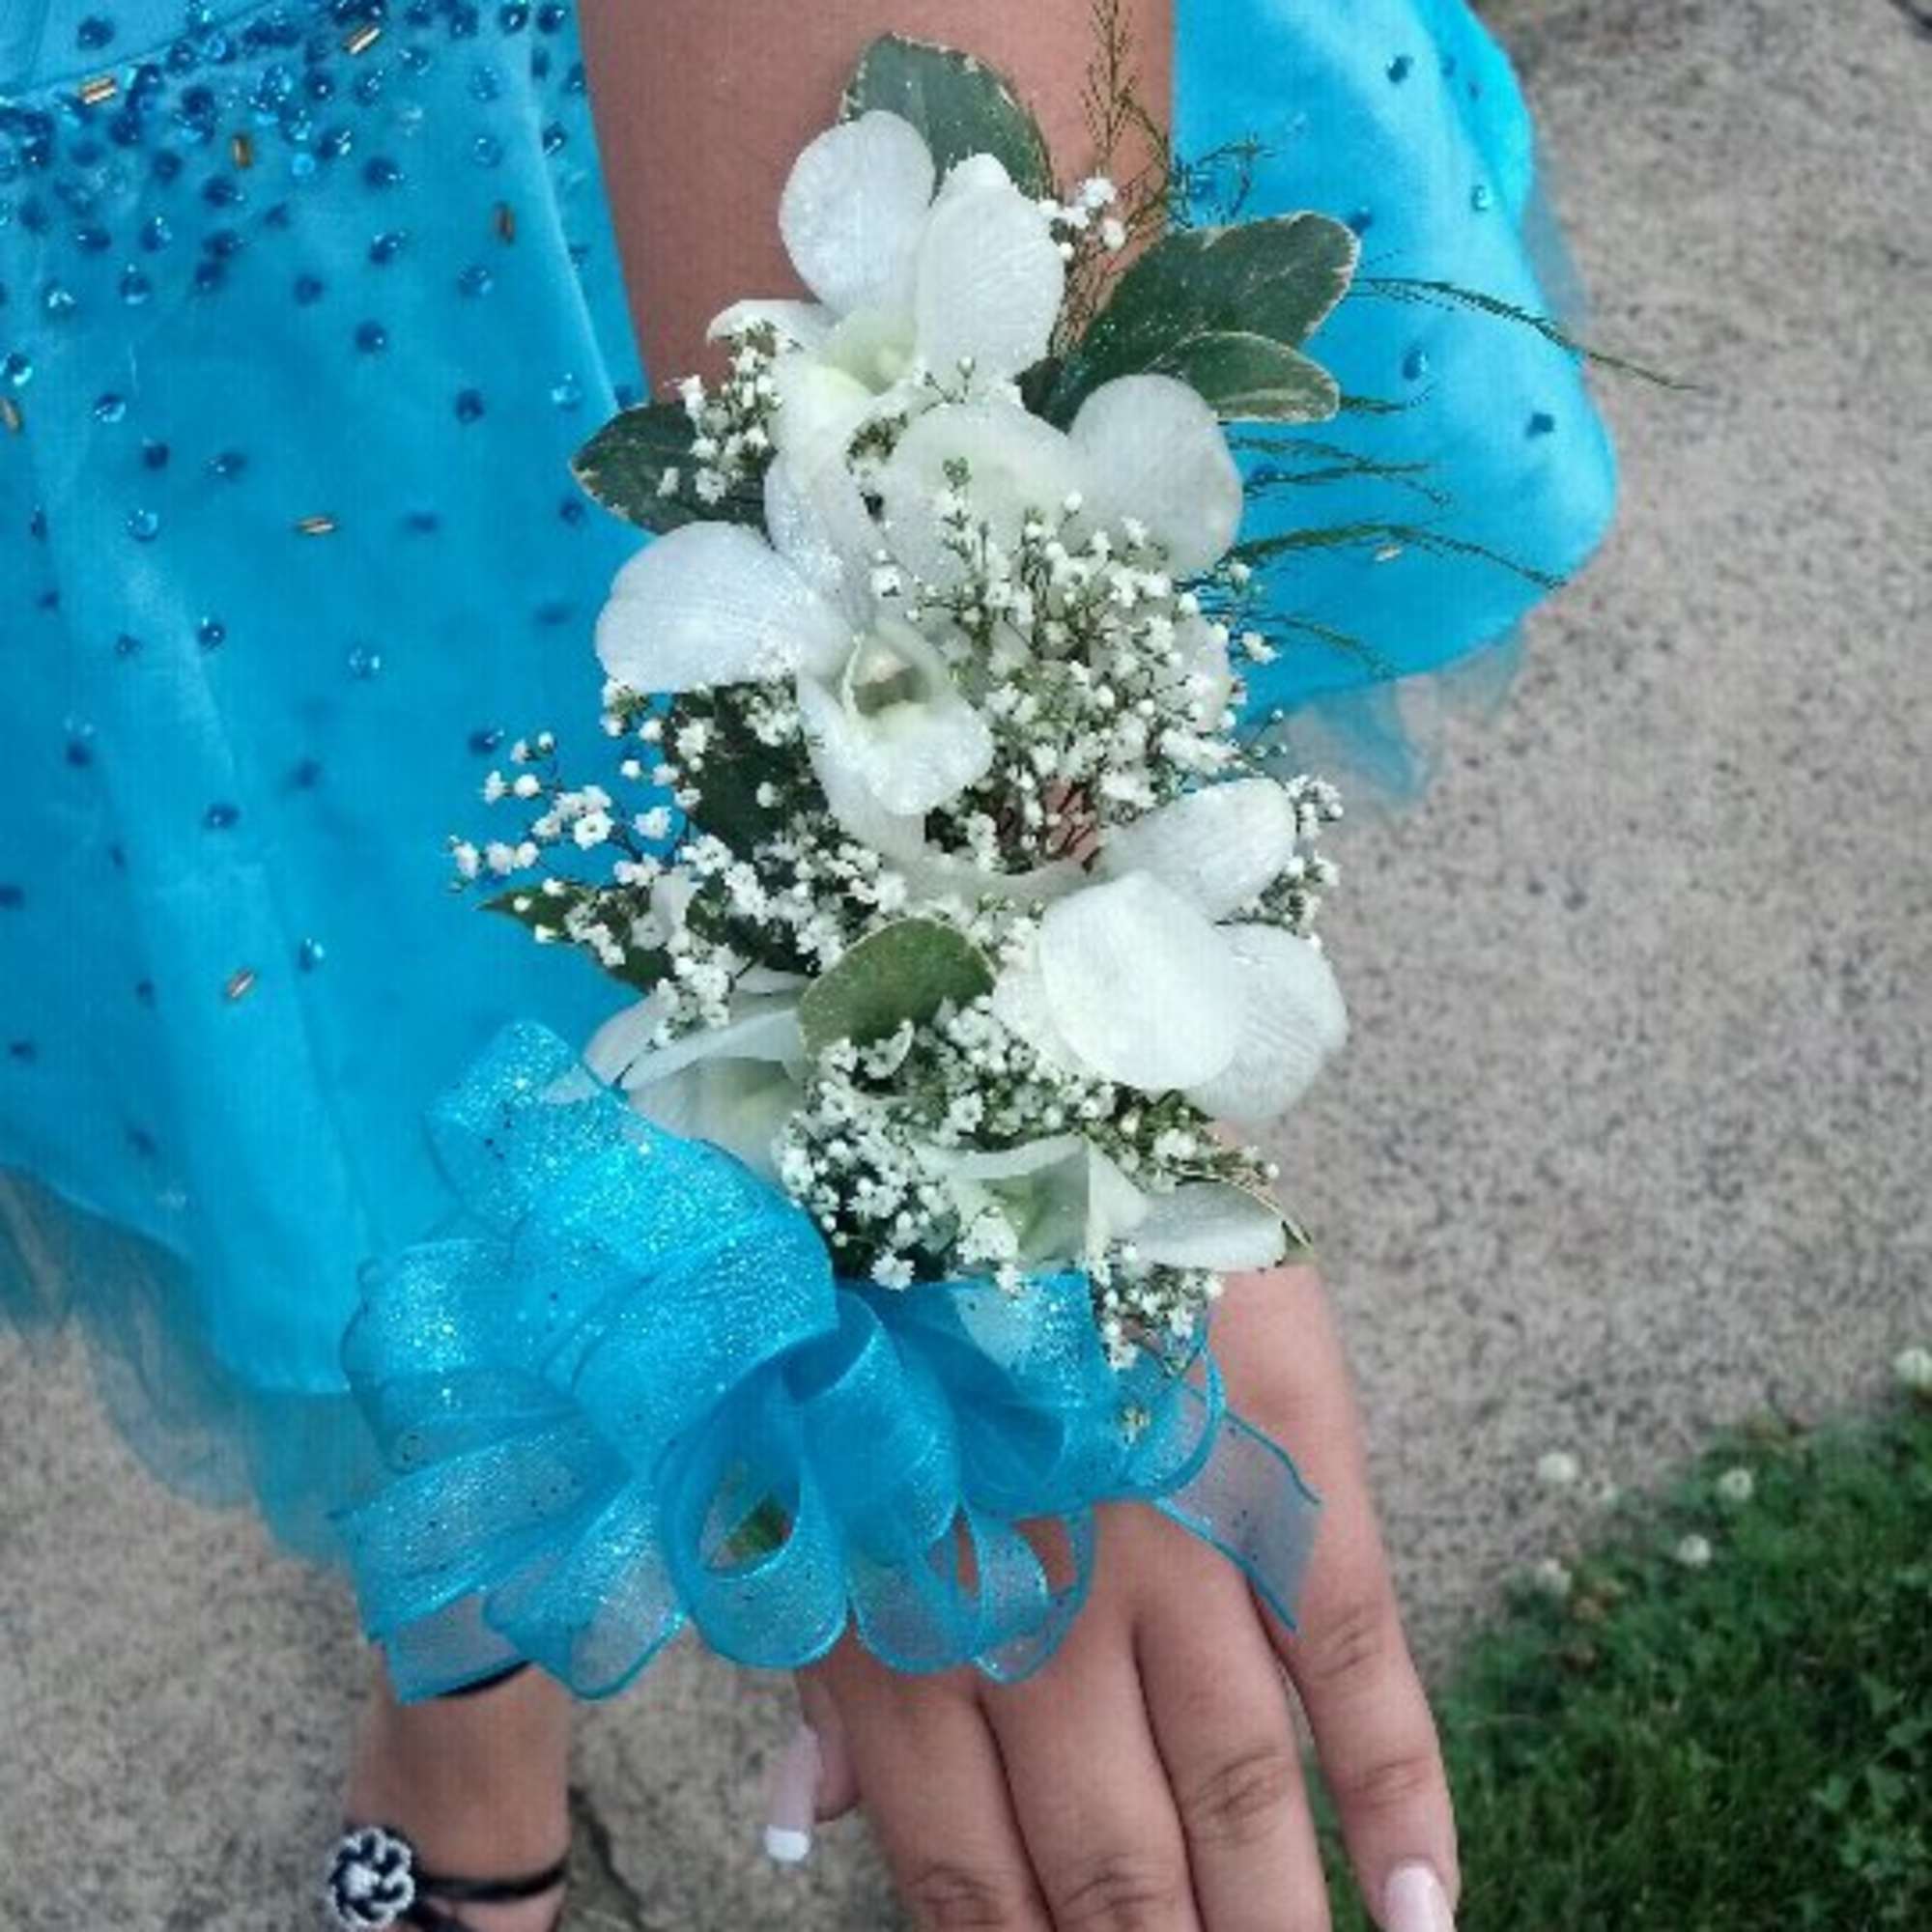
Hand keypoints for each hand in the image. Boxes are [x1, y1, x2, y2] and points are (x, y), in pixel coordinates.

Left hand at [770, 1263, 1458, 1929]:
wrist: (1004, 1096)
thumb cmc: (886, 1294)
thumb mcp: (814, 1464)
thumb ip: (820, 1652)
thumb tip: (805, 1836)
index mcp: (909, 1613)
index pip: (966, 1875)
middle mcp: (1042, 1604)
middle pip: (1115, 1866)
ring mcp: (1174, 1539)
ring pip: (1238, 1795)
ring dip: (1271, 1929)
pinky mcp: (1285, 1465)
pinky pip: (1357, 1658)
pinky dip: (1401, 1796)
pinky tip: (1424, 1914)